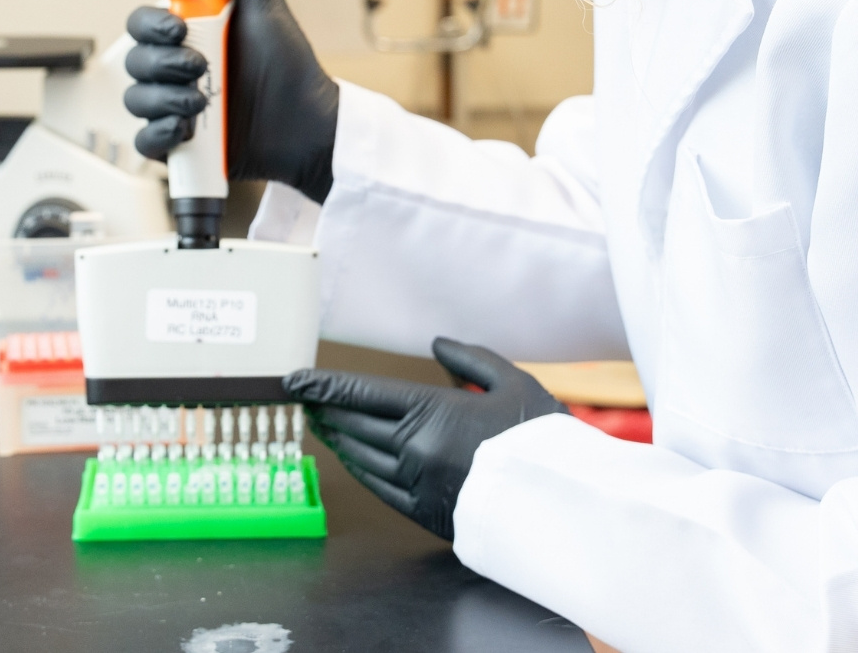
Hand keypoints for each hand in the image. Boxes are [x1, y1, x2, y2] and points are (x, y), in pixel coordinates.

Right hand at [122, 0, 339, 202]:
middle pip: (134, 60)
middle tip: (200, 67)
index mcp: (189, 34)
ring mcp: (175, 106)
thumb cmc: (288, 66)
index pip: (142, 23)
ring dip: (164, 99)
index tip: (180, 30)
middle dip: (163, 63)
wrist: (306, 121)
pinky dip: (158, 134)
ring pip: (136, 100)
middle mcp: (176, 69)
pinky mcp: (179, 142)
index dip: (151, 25)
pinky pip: (145, 141)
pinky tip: (185, 128)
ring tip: (202, 102)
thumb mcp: (267, 6)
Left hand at [286, 338, 565, 540]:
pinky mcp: (424, 512)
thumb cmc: (542, 438)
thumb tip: (437, 345)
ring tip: (322, 423)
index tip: (293, 379)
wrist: (564, 504)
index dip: (323, 385)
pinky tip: (350, 457)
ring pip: (361, 457)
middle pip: (353, 424)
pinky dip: (357, 468)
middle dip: (324, 409)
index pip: (362, 394)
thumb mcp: (513, 382)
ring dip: (336, 438)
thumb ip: (471, 360)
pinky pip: (377, 486)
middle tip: (303, 397)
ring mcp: (417, 483)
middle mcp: (416, 448)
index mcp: (434, 411)